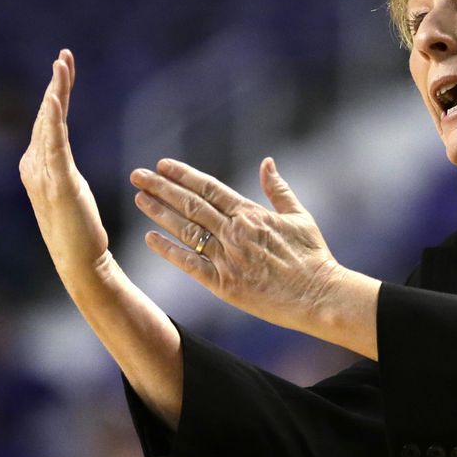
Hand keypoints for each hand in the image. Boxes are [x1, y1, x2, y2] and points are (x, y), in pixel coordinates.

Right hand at [20, 50, 110, 284]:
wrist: (78, 259)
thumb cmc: (79, 229)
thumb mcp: (70, 189)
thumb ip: (61, 167)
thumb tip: (59, 151)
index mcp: (39, 165)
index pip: (49, 121)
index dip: (57, 93)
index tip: (66, 66)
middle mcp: (35, 165)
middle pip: (47, 116)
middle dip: (56, 84)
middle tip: (65, 56)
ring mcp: (44, 173)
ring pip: (50, 124)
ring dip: (56, 93)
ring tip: (62, 65)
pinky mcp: (59, 182)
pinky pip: (55, 145)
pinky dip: (53, 120)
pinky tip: (55, 100)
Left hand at [130, 157, 346, 332]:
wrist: (318, 295)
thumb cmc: (313, 257)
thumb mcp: (299, 216)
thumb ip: (278, 189)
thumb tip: (267, 162)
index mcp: (251, 214)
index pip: (209, 188)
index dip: (183, 175)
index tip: (162, 164)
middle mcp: (235, 232)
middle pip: (191, 204)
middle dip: (162, 187)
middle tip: (137, 174)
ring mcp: (228, 258)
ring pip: (186, 230)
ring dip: (160, 213)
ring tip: (139, 198)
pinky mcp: (224, 284)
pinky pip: (190, 264)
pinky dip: (169, 251)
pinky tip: (151, 239)